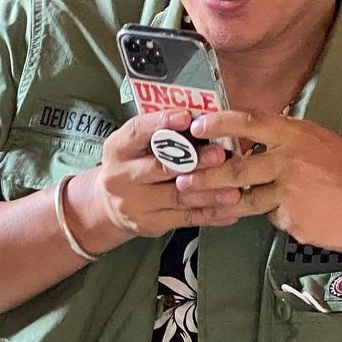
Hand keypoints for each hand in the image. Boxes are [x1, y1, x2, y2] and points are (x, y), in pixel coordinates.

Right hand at [66, 109, 243, 251]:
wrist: (108, 206)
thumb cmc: (132, 166)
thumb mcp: (135, 146)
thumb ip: (161, 135)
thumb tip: (203, 120)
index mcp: (118, 149)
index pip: (137, 131)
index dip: (162, 122)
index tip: (187, 116)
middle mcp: (120, 176)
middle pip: (161, 167)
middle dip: (194, 160)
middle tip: (220, 155)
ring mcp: (133, 204)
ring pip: (178, 196)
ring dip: (210, 193)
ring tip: (234, 188)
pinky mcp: (148, 224)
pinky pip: (185, 219)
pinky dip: (211, 214)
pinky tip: (231, 209)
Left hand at [179, 110, 341, 256]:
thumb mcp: (317, 142)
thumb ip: (283, 138)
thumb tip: (245, 134)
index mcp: (295, 135)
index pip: (250, 122)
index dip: (220, 122)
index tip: (196, 125)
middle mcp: (289, 160)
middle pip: (236, 168)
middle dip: (204, 174)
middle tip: (179, 177)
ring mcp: (289, 192)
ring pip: (245, 198)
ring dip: (218, 199)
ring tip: (193, 197)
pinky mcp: (291, 219)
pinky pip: (269, 215)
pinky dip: (271, 214)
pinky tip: (289, 212)